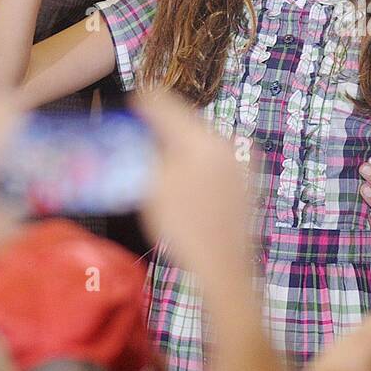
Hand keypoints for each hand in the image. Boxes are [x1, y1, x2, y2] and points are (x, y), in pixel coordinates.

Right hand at [136, 87, 254, 276]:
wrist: (223, 269)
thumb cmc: (184, 228)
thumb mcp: (151, 184)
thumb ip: (141, 148)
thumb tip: (134, 127)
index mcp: (200, 138)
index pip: (162, 101)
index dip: (138, 107)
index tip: (126, 119)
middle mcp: (223, 140)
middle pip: (182, 119)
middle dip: (159, 130)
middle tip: (140, 151)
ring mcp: (237, 158)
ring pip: (195, 138)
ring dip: (176, 146)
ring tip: (162, 174)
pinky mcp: (243, 176)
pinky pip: (211, 156)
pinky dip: (194, 162)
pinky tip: (185, 186)